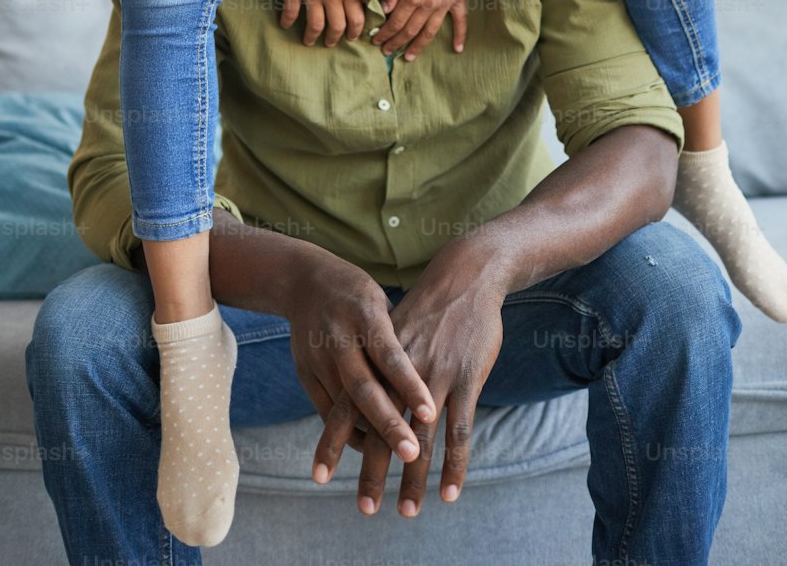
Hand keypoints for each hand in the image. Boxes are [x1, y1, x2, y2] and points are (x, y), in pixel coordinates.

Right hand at [280, 0, 366, 46]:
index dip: (355, 32)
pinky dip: (287, 22)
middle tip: (330, 43)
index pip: (356, 18)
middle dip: (333, 39)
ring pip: (314, 25)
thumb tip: (363, 1)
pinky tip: (284, 25)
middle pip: (336, 27)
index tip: (352, 37)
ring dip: (312, 37)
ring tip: (309, 41)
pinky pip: (290, 13)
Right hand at [284, 247, 436, 469]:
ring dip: (365, 438)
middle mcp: (339, 337)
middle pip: (364, 388)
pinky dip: (346, 432)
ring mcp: (318, 357)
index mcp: (365, 314)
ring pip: (342, 407)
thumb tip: (432, 374)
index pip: (391, 355)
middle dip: (388, 424)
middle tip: (412, 456)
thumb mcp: (382, 302)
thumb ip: (403, 336)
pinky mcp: (305, 372)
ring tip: (387, 469)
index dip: (409, 385)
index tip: (431, 413)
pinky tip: (367, 449)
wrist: (304, 281)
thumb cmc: (359, 292)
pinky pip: (326, 410)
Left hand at [312, 242, 506, 516]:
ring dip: (413, 478)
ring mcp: (435, 373)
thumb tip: (355, 406)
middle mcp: (400, 368)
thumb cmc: (423, 309)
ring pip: (420, 435)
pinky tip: (449, 491)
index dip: (333, 442)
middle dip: (371, 471)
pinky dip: (454, 464)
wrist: (464, 275)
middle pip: (379, 427)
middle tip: (365, 509)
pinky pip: (459, 429)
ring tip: (407, 511)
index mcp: (375, 356)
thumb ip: (371, 368)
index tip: (319, 477)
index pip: (347, 406)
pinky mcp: (467, 377)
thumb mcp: (388, 330)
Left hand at [371, 0, 471, 59]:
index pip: (395, 22)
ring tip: (409, 57)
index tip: (376, 40)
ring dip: (418, 46)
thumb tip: (384, 9)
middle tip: (386, 52)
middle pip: (410, 31)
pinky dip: (460, 35)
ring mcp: (444, 4)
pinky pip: (460, 21)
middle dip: (396, 43)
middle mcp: (428, 5)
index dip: (385, 33)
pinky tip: (458, 49)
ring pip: (430, 32)